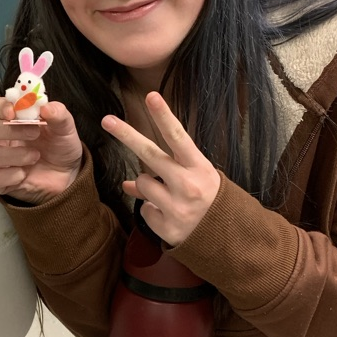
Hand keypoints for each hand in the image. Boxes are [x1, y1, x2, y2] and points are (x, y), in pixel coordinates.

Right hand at [0, 95, 82, 204]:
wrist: (67, 175)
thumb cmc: (59, 146)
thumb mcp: (65, 128)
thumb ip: (58, 114)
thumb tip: (46, 107)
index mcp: (8, 119)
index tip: (12, 111)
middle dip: (7, 129)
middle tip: (33, 133)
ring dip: (13, 154)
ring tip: (35, 156)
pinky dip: (8, 175)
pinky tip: (24, 174)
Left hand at [101, 91, 219, 245]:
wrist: (229, 240)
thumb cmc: (211, 201)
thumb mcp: (199, 179)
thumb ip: (169, 172)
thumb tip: (129, 182)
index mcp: (200, 169)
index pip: (178, 138)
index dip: (164, 116)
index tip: (151, 96)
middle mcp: (188, 186)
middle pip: (150, 154)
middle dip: (126, 135)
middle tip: (106, 120)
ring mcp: (176, 208)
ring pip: (142, 183)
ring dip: (148, 187)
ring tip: (169, 196)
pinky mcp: (167, 228)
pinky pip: (145, 210)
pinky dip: (153, 211)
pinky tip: (170, 215)